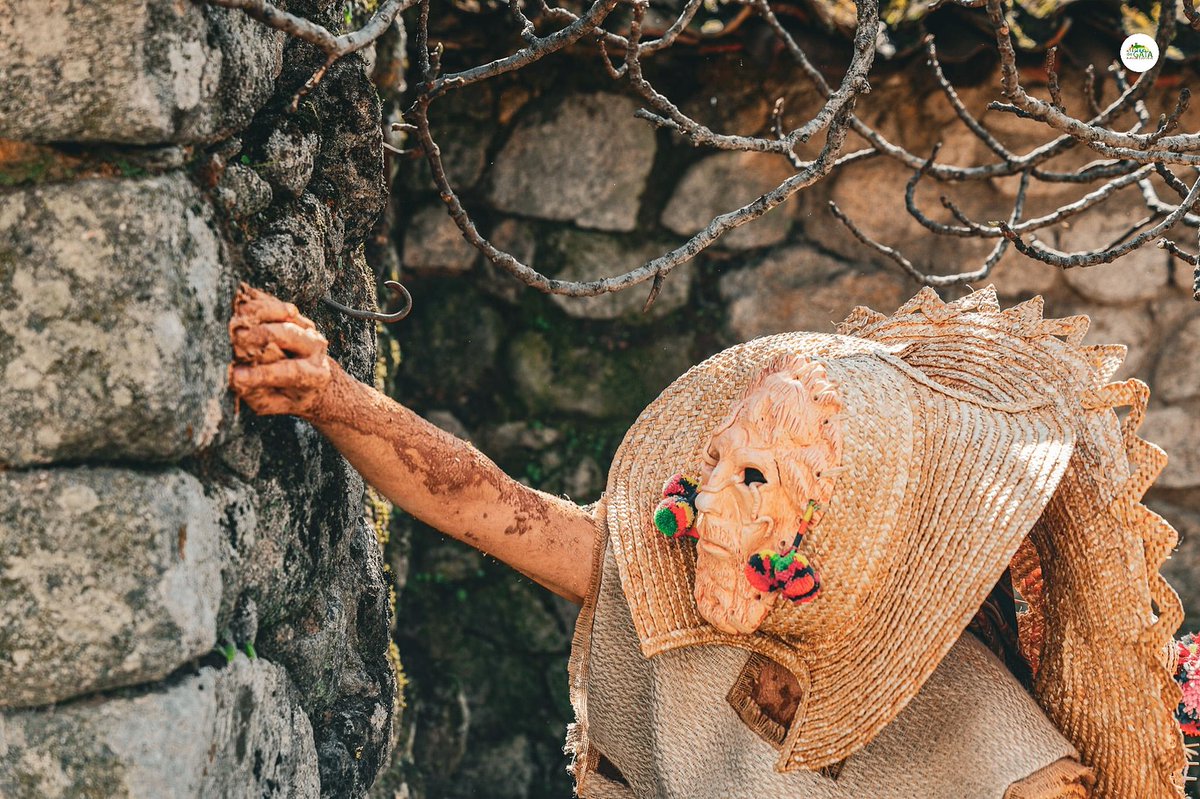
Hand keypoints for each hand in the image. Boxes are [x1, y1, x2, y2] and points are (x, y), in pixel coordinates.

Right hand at [228, 284, 334, 418]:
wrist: (311, 381)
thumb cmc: (287, 395)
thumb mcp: (273, 403)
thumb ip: (256, 392)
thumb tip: (234, 376)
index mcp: (316, 376)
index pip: (291, 371)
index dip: (262, 374)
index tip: (237, 377)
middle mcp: (316, 348)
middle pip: (286, 334)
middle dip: (258, 336)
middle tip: (234, 340)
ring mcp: (308, 329)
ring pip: (281, 314)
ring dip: (256, 314)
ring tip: (235, 322)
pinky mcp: (296, 315)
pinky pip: (274, 304)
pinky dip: (255, 303)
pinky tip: (239, 307)